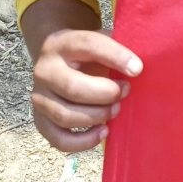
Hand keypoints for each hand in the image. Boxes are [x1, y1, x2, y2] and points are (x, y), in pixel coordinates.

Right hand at [31, 28, 142, 152]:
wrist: (57, 56)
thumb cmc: (88, 51)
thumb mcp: (100, 39)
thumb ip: (118, 45)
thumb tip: (143, 60)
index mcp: (63, 42)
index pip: (88, 45)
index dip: (115, 56)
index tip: (137, 68)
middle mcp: (45, 69)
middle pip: (73, 87)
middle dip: (105, 93)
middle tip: (125, 92)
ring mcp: (39, 96)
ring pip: (65, 115)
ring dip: (96, 116)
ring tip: (116, 110)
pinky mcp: (39, 119)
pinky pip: (58, 139)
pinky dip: (82, 142)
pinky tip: (102, 132)